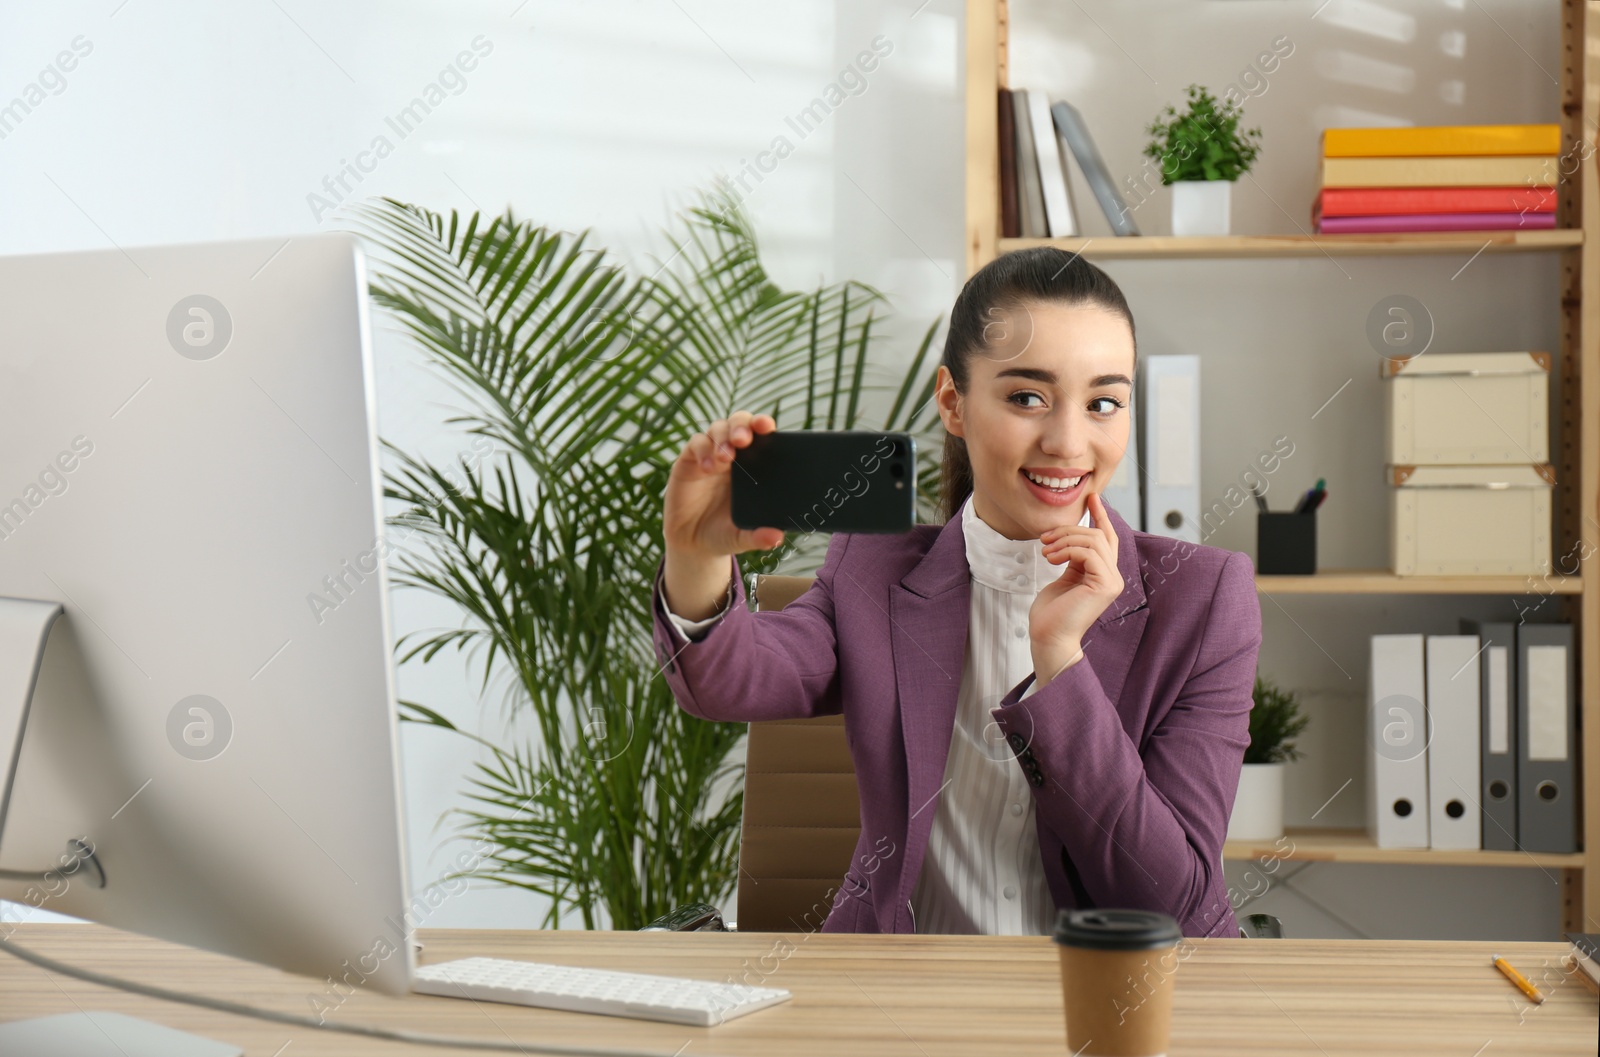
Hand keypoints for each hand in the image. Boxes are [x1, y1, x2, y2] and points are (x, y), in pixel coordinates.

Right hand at [662, 410, 784, 560]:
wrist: (692, 543)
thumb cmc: (723, 533)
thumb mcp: (741, 537)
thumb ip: (757, 537)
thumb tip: (777, 538)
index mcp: (753, 465)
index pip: (761, 436)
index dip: (763, 425)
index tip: (767, 427)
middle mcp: (733, 455)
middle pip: (739, 423)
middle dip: (741, 426)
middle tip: (743, 440)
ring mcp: (710, 455)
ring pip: (717, 429)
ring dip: (722, 437)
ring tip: (725, 457)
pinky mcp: (689, 461)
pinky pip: (695, 444)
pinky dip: (702, 450)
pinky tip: (708, 467)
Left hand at [1029, 492, 1122, 689]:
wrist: (1048, 637)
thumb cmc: (1051, 612)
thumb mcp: (1063, 575)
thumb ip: (1073, 557)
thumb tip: (1072, 536)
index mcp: (1103, 574)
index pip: (1107, 538)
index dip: (1101, 515)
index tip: (1092, 497)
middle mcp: (1112, 577)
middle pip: (1099, 535)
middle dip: (1070, 530)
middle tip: (1045, 538)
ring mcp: (1112, 582)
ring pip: (1094, 541)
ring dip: (1065, 539)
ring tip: (1045, 550)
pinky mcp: (1105, 585)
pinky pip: (1089, 552)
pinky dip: (1067, 550)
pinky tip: (1051, 558)